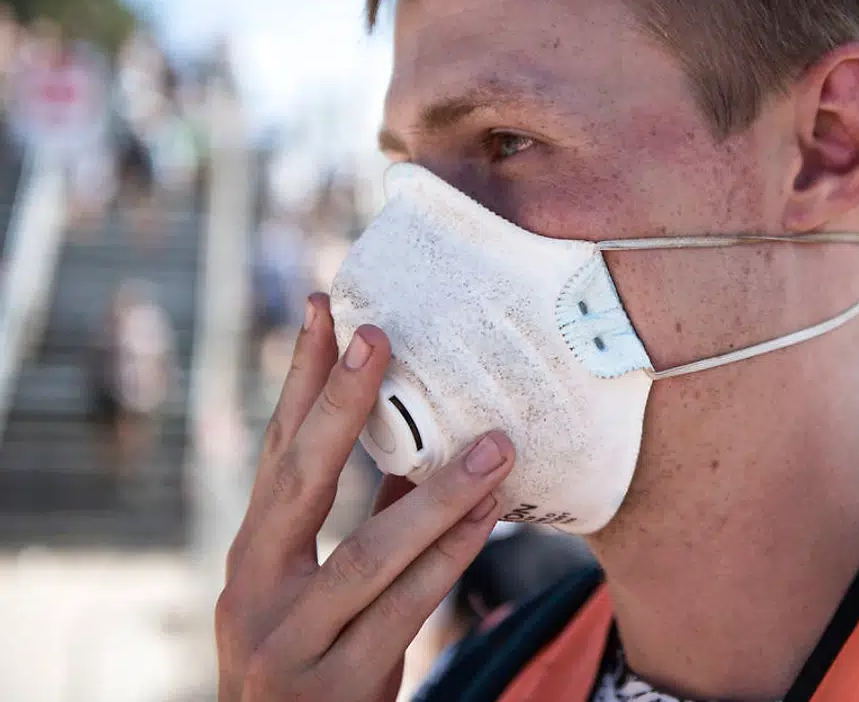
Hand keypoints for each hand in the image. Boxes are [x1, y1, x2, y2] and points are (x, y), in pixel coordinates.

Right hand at [217, 293, 513, 701]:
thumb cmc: (316, 668)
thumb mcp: (319, 597)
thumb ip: (362, 529)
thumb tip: (417, 453)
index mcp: (252, 557)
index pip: (276, 452)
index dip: (299, 381)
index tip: (322, 306)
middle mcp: (253, 592)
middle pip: (297, 481)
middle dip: (340, 403)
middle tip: (379, 333)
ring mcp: (287, 644)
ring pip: (367, 553)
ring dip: (438, 494)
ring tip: (496, 444)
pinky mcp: (334, 688)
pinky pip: (406, 610)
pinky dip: (452, 557)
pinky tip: (492, 515)